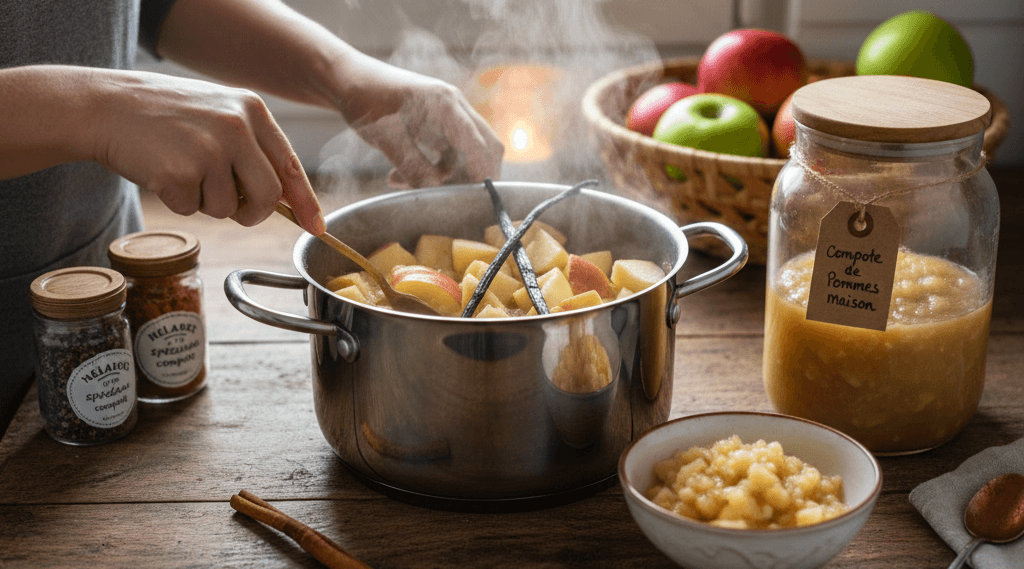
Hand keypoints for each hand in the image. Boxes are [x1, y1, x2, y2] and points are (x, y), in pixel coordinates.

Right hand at [94, 70, 324, 233]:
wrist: (105, 106)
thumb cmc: (164, 114)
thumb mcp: (218, 113)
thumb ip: (253, 147)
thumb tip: (285, 196)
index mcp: (252, 110)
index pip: (290, 165)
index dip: (305, 201)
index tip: (315, 226)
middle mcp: (237, 127)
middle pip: (268, 195)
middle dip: (253, 212)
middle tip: (232, 207)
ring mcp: (210, 150)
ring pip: (229, 207)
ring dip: (207, 202)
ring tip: (183, 169)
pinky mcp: (182, 173)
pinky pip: (193, 209)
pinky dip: (179, 201)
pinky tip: (162, 172)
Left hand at [334, 57, 503, 188]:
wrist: (348, 79)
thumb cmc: (364, 99)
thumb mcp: (385, 137)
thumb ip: (412, 164)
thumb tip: (434, 190)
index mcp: (446, 104)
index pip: (479, 143)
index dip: (483, 172)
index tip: (477, 197)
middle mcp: (455, 107)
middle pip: (485, 146)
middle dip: (473, 176)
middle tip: (450, 199)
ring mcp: (449, 115)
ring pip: (466, 153)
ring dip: (445, 175)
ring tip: (404, 183)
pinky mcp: (438, 123)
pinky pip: (447, 153)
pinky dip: (432, 169)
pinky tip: (399, 176)